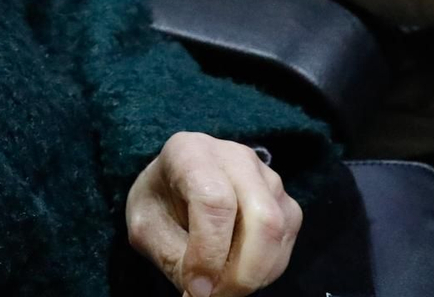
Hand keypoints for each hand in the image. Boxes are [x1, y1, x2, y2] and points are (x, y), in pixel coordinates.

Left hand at [126, 133, 301, 296]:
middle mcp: (235, 156)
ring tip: (221, 287)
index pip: (214, 201)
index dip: (209, 253)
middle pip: (261, 218)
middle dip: (241, 274)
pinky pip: (287, 243)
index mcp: (190, 151)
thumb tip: (204, 291)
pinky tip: (237, 275)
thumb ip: (174, 258)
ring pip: (278, 233)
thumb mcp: (146, 229)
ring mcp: (267, 176)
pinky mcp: (284, 201)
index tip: (195, 288)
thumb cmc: (158, 204)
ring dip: (254, 275)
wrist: (172, 188)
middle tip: (213, 296)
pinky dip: (265, 271)